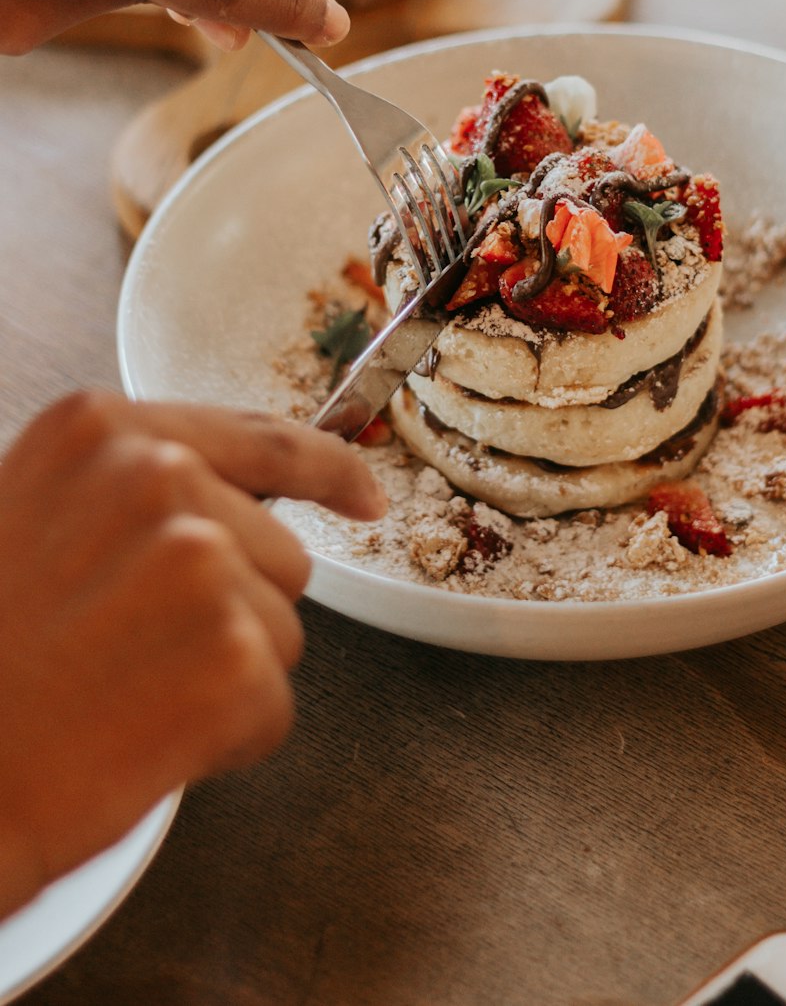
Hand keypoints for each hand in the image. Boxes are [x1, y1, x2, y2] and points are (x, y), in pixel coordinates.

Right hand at [0, 391, 384, 919]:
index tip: (365, 495)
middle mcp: (159, 475)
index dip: (327, 471)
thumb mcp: (35, 517)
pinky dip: (221, 740)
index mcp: (104, 431)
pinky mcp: (233, 656)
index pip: (261, 437)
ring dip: (220, 673)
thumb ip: (133, 490)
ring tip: (119, 688)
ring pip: (281, 631)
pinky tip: (138, 736)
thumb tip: (236, 502)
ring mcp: (202, 560)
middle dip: (228, 610)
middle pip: (280, 553)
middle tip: (124, 648)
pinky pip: (272, 709)